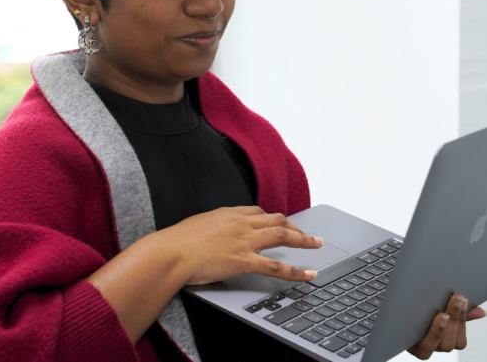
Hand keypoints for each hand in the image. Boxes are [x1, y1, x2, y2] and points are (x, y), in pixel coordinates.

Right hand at [157, 206, 323, 284]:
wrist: (169, 252)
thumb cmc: (175, 242)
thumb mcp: (194, 226)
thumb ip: (209, 228)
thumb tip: (210, 234)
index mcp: (228, 214)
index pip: (258, 212)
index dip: (272, 219)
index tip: (280, 223)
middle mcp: (240, 223)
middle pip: (276, 219)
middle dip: (295, 225)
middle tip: (308, 234)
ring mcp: (245, 241)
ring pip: (283, 235)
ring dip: (304, 239)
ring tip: (317, 245)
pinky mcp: (244, 260)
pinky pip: (277, 266)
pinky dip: (296, 271)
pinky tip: (307, 274)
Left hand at [407, 294, 486, 358]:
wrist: (391, 311)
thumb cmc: (419, 312)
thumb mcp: (442, 311)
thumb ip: (462, 315)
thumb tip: (483, 312)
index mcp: (443, 340)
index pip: (460, 341)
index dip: (463, 321)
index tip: (464, 300)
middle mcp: (433, 347)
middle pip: (450, 343)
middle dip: (456, 319)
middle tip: (457, 298)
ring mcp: (420, 348)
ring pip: (439, 345)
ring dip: (443, 328)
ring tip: (444, 312)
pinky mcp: (408, 346)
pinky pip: (424, 347)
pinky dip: (431, 334)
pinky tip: (433, 318)